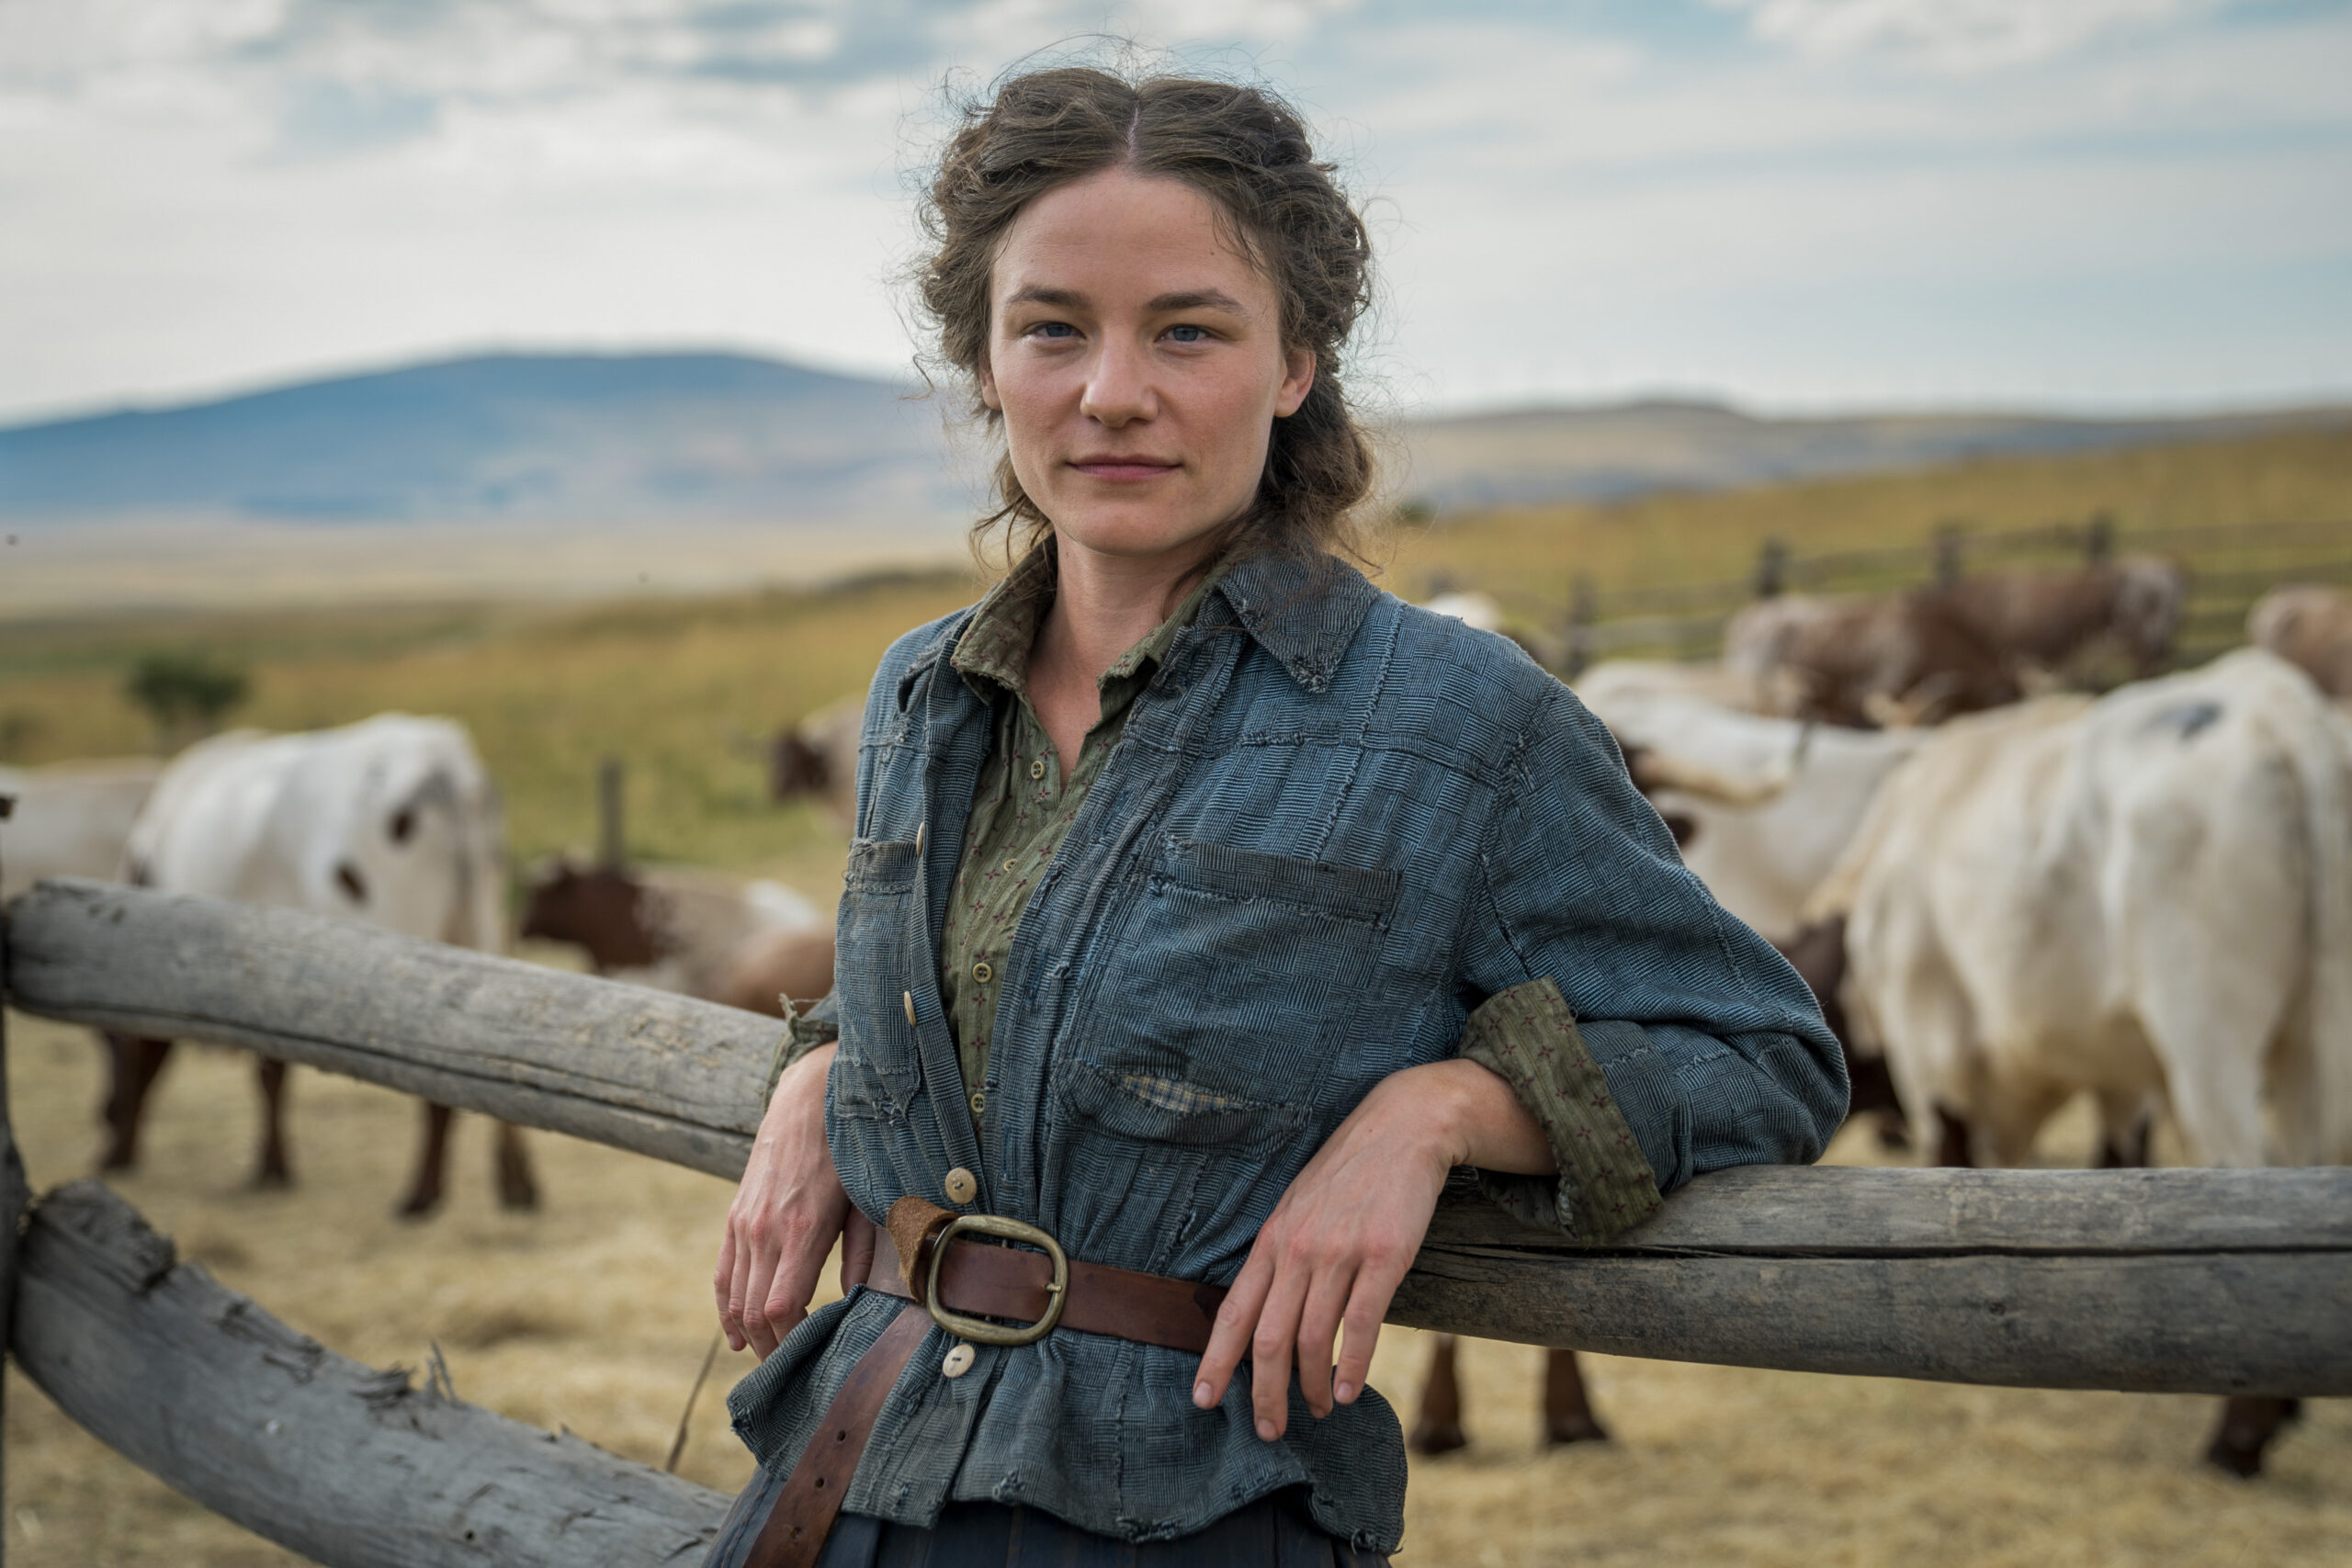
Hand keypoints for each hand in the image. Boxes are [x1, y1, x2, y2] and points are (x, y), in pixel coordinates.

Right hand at [714, 1043, 854, 1357]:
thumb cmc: (850, 1149)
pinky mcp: (735, 1216)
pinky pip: (723, 1274)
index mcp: (803, 1229)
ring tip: (771, 1362)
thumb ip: (863, 1253)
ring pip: (735, 1298)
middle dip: (773, 1350)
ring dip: (749, 1336)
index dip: (791, 1341)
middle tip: (794, 1375)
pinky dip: (727, 1309)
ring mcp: (744, 1224)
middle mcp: (765, 1230)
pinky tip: (738, 1335)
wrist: (809, 1096)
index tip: (811, 1359)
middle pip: (756, 1312)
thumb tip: (857, 1301)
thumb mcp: (867, 1199)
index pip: (783, 1307)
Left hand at [1190, 1058, 1551, 1439]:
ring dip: (1313, 1387)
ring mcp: (1340, 1252)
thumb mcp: (1298, 1209)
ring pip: (1313, 1339)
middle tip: (1270, 1430)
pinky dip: (1353, 1366)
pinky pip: (1361, 1324)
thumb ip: (1281, 1258)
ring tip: (1318, 1410)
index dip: (1216, 1361)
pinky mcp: (1385, 1255)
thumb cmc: (1348, 1175)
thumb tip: (1266, 1317)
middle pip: (1268, 1340)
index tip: (1203, 1401)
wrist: (1402, 1128)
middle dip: (1265, 1394)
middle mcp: (1298, 1249)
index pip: (1233, 1312)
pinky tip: (1350, 1390)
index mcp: (1272, 1240)